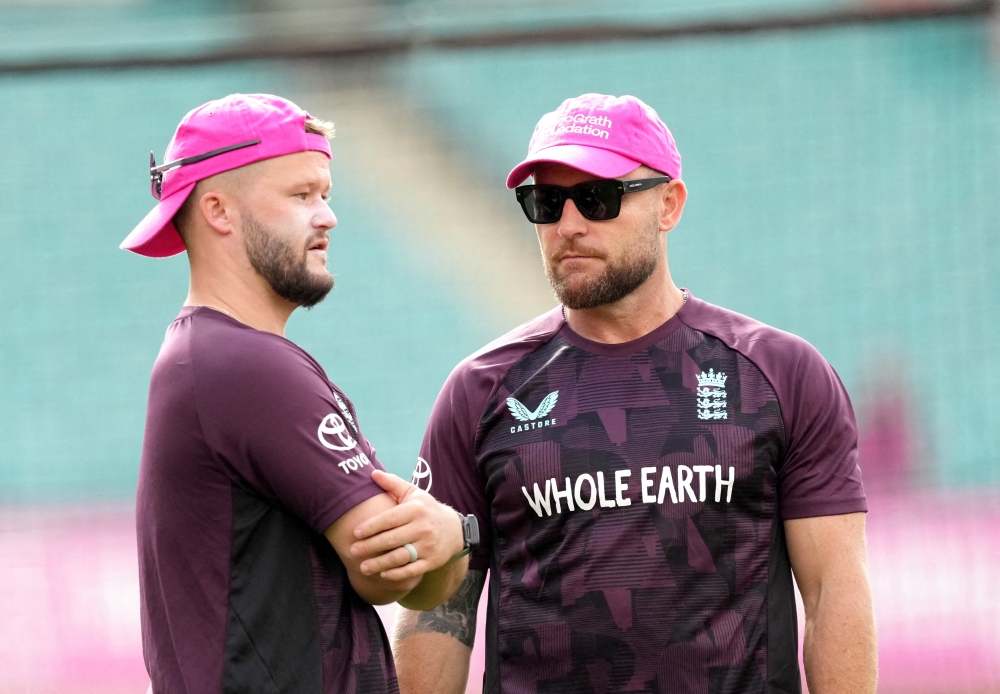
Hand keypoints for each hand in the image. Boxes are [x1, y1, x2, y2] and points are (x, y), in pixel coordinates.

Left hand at [350, 470, 464, 580]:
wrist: (454, 530)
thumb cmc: (426, 510)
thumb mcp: (413, 494)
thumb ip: (393, 484)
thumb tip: (372, 474)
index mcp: (416, 509)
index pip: (389, 519)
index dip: (371, 526)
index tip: (355, 533)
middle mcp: (423, 527)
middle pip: (391, 539)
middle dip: (370, 546)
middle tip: (353, 551)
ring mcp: (429, 545)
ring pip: (400, 557)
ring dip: (379, 564)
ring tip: (363, 567)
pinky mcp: (433, 561)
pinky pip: (412, 570)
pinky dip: (397, 574)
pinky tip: (382, 574)